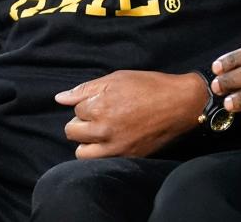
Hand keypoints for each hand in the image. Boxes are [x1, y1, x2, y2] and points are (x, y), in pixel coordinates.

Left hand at [56, 70, 205, 157]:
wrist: (181, 104)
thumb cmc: (150, 86)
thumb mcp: (118, 78)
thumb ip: (86, 89)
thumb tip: (60, 98)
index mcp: (100, 106)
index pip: (75, 109)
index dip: (89, 103)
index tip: (104, 100)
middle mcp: (103, 128)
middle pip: (72, 131)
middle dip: (82, 122)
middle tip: (101, 115)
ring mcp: (114, 146)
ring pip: (81, 151)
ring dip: (87, 141)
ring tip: (102, 131)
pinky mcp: (125, 157)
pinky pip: (98, 161)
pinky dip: (100, 153)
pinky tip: (111, 142)